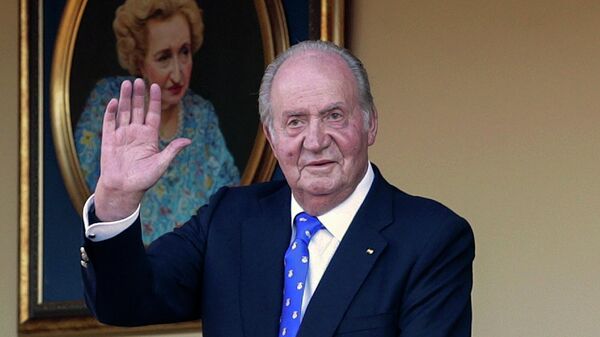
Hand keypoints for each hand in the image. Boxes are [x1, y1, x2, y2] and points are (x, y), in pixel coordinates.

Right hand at [94, 79, 190, 220]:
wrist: (123, 190)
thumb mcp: (161, 164)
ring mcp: (122, 135)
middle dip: (138, 95)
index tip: (156, 86)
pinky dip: (111, 112)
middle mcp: (136, 133)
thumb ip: (172, 151)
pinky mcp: (109, 140)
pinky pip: (109, 123)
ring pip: (124, 112)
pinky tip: (113, 101)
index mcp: (149, 137)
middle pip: (137, 109)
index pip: (153, 114)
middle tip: (138, 80)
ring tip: (126, 84)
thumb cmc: (143, 179)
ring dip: (125, 98)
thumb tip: (188, 141)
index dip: (154, 100)